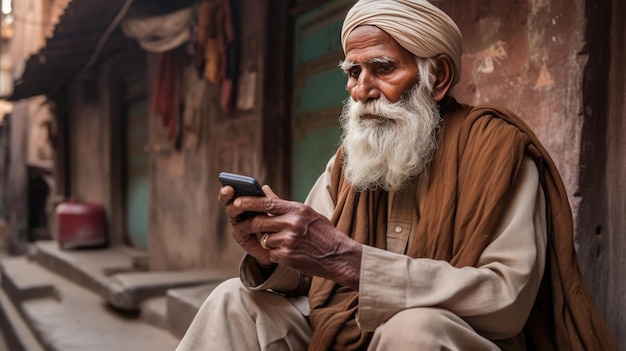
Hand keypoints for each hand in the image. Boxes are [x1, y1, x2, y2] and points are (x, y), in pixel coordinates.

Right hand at [217, 184, 274, 267]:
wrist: (278, 244)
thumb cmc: (276, 223)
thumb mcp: (275, 209)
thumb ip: (269, 200)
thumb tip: (265, 187)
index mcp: (244, 203)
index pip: (232, 194)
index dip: (228, 190)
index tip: (229, 185)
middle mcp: (238, 213)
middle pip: (229, 203)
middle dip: (227, 196)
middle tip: (229, 189)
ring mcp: (238, 224)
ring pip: (233, 214)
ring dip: (235, 207)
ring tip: (237, 202)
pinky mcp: (241, 237)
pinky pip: (240, 228)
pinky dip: (244, 223)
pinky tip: (249, 218)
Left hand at [232, 186, 361, 289]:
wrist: (339, 256)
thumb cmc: (323, 233)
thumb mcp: (307, 214)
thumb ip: (283, 204)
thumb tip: (263, 189)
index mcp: (297, 210)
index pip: (267, 203)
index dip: (249, 202)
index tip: (236, 201)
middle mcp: (293, 223)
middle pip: (260, 222)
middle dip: (250, 225)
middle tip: (244, 226)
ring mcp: (289, 240)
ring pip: (265, 239)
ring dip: (269, 242)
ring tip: (286, 244)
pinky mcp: (287, 256)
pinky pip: (271, 253)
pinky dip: (276, 254)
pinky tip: (291, 254)